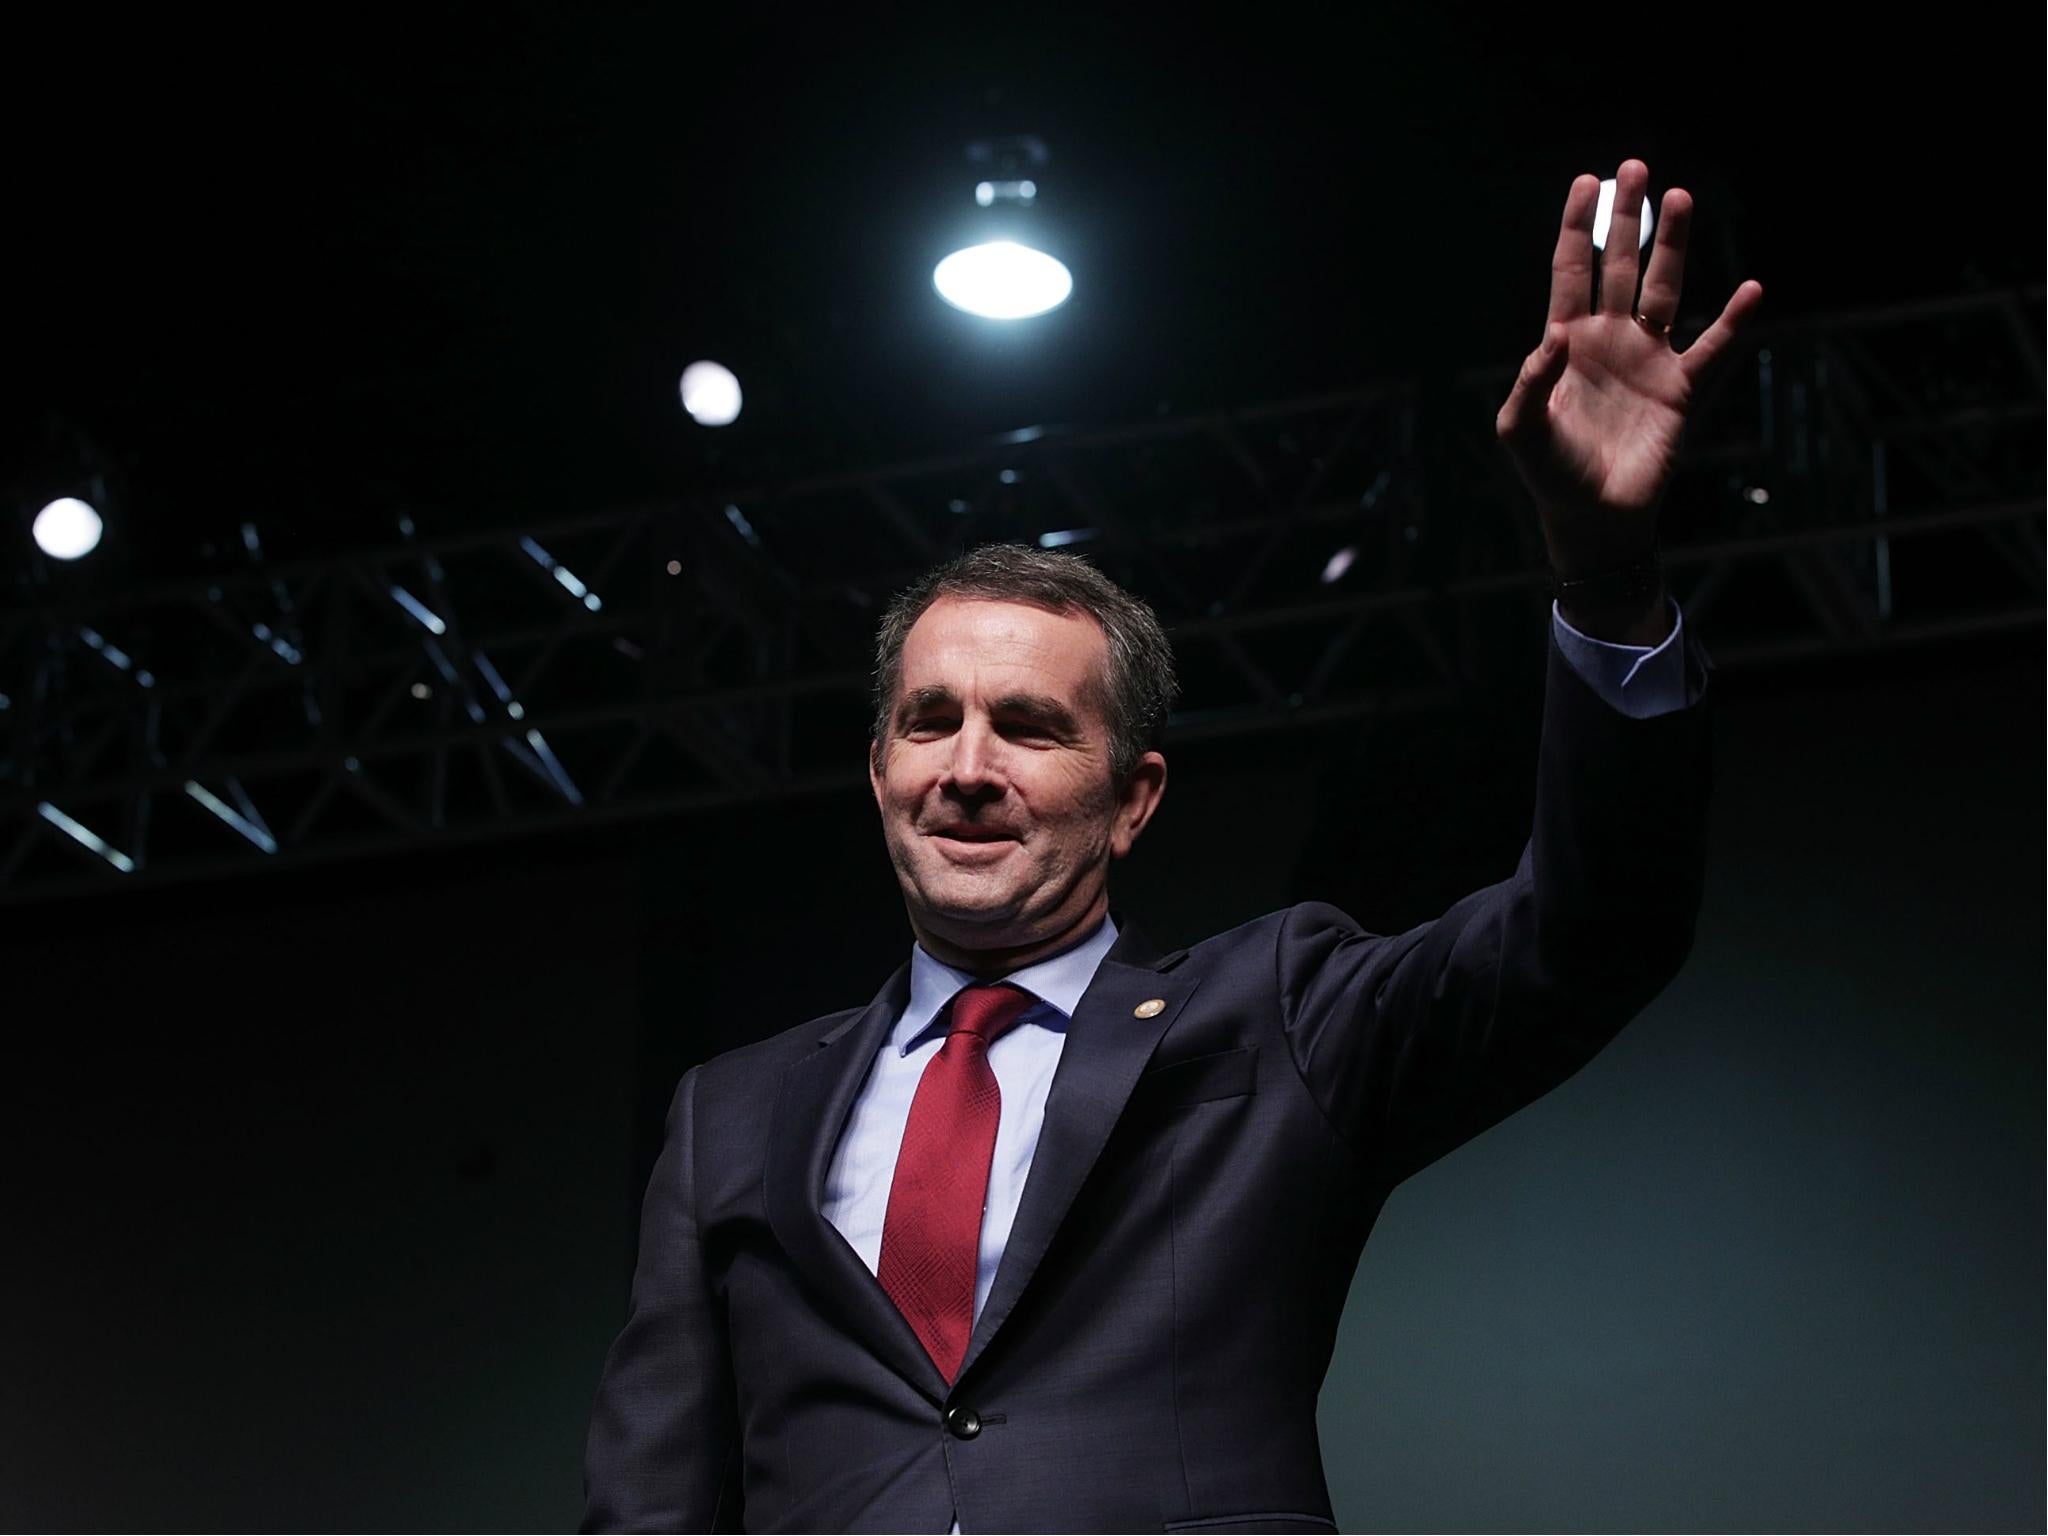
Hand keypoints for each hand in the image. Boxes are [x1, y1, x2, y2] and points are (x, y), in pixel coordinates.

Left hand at [1495, 160, 1762, 577]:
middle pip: (1619, 266)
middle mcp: (1609, 340)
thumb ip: (1529, 382)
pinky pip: (1712, 348)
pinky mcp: (1679, 389)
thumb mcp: (1521, 428)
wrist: (1592, 515)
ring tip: (1680, 197)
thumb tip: (1554, 338)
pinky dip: (1732, 321)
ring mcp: (1647, 359)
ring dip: (1673, 246)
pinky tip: (1751, 290)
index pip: (1571, 272)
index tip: (1585, 183)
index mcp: (1566, 342)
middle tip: (1634, 167)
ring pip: (1663, 288)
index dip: (1576, 228)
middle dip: (1626, 219)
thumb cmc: (1550, 472)